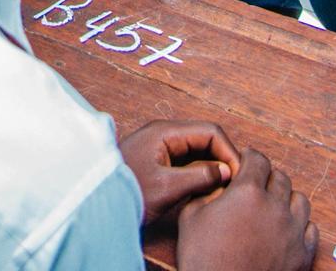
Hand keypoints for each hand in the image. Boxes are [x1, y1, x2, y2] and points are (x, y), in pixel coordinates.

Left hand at [118, 120, 235, 224]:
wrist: (96, 203)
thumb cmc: (126, 193)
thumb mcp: (167, 188)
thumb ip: (199, 177)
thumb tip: (226, 171)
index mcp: (164, 132)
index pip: (209, 131)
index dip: (228, 151)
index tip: (239, 173)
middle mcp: (163, 134)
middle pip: (205, 138)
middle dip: (223, 157)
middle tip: (236, 182)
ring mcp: (160, 146)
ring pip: (197, 150)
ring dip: (213, 165)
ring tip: (225, 186)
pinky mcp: (158, 160)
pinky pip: (188, 160)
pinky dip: (201, 171)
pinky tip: (208, 187)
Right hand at [176, 146, 317, 270]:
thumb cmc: (205, 260)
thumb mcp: (191, 217)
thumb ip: (207, 191)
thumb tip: (217, 182)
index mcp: (247, 193)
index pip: (258, 159)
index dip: (249, 157)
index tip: (245, 161)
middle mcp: (275, 207)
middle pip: (280, 177)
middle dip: (267, 176)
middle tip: (256, 183)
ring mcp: (293, 231)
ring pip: (299, 200)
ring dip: (286, 197)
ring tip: (272, 205)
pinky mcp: (303, 254)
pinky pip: (310, 228)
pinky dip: (299, 224)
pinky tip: (285, 228)